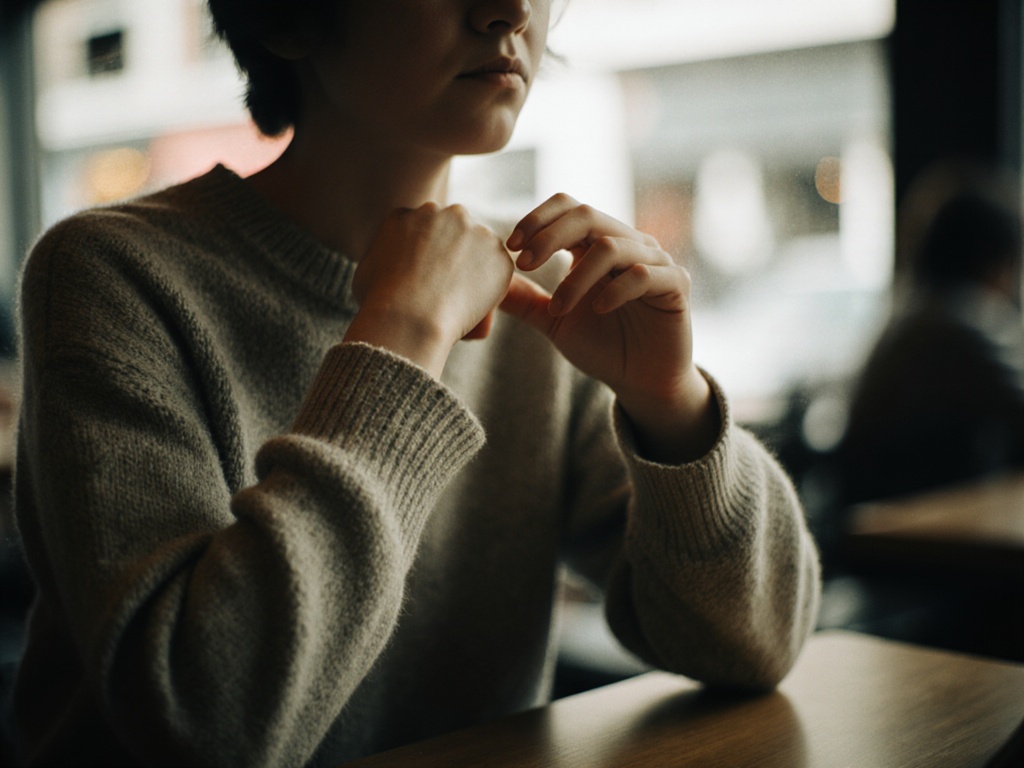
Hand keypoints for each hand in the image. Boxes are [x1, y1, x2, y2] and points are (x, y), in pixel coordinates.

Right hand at [346, 202, 513, 378]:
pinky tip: (475, 303)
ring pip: (479, 247)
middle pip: (454, 229)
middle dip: (453, 252)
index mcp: (407, 214)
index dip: (425, 251)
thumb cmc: (380, 301)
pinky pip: (498, 270)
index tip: (424, 273)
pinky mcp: (499, 254)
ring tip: (460, 297)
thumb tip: (387, 265)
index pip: (422, 226)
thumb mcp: (365, 271)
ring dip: (474, 266)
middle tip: (446, 284)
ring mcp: (475, 231)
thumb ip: (381, 257)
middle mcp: (443, 213)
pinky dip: (491, 286)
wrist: (410, 316)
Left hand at [501, 194, 718, 462]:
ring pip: (612, 246)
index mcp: (596, 245)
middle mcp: (627, 244)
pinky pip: (645, 274)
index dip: (538, 219)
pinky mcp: (676, 285)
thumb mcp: (555, 322)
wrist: (642, 382)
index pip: (568, 208)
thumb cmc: (603, 347)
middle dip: (549, 236)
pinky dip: (616, 289)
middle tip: (524, 262)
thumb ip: (526, 300)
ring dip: (577, 276)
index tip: (510, 246)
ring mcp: (655, 261)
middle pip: (586, 215)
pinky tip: (598, 309)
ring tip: (558, 307)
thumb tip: (487, 283)